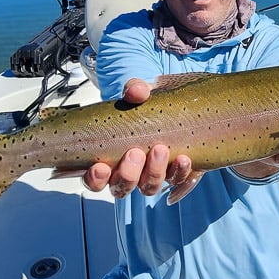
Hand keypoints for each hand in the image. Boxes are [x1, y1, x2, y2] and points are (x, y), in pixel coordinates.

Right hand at [83, 78, 192, 197]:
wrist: (171, 107)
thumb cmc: (144, 106)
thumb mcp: (137, 94)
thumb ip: (134, 90)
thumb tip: (136, 92)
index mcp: (107, 159)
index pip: (94, 180)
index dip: (95, 179)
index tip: (100, 167)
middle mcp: (127, 173)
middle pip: (122, 187)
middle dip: (128, 173)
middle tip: (135, 152)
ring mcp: (150, 175)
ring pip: (148, 187)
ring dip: (154, 173)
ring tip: (160, 149)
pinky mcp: (173, 173)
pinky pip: (177, 181)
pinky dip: (180, 172)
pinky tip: (184, 159)